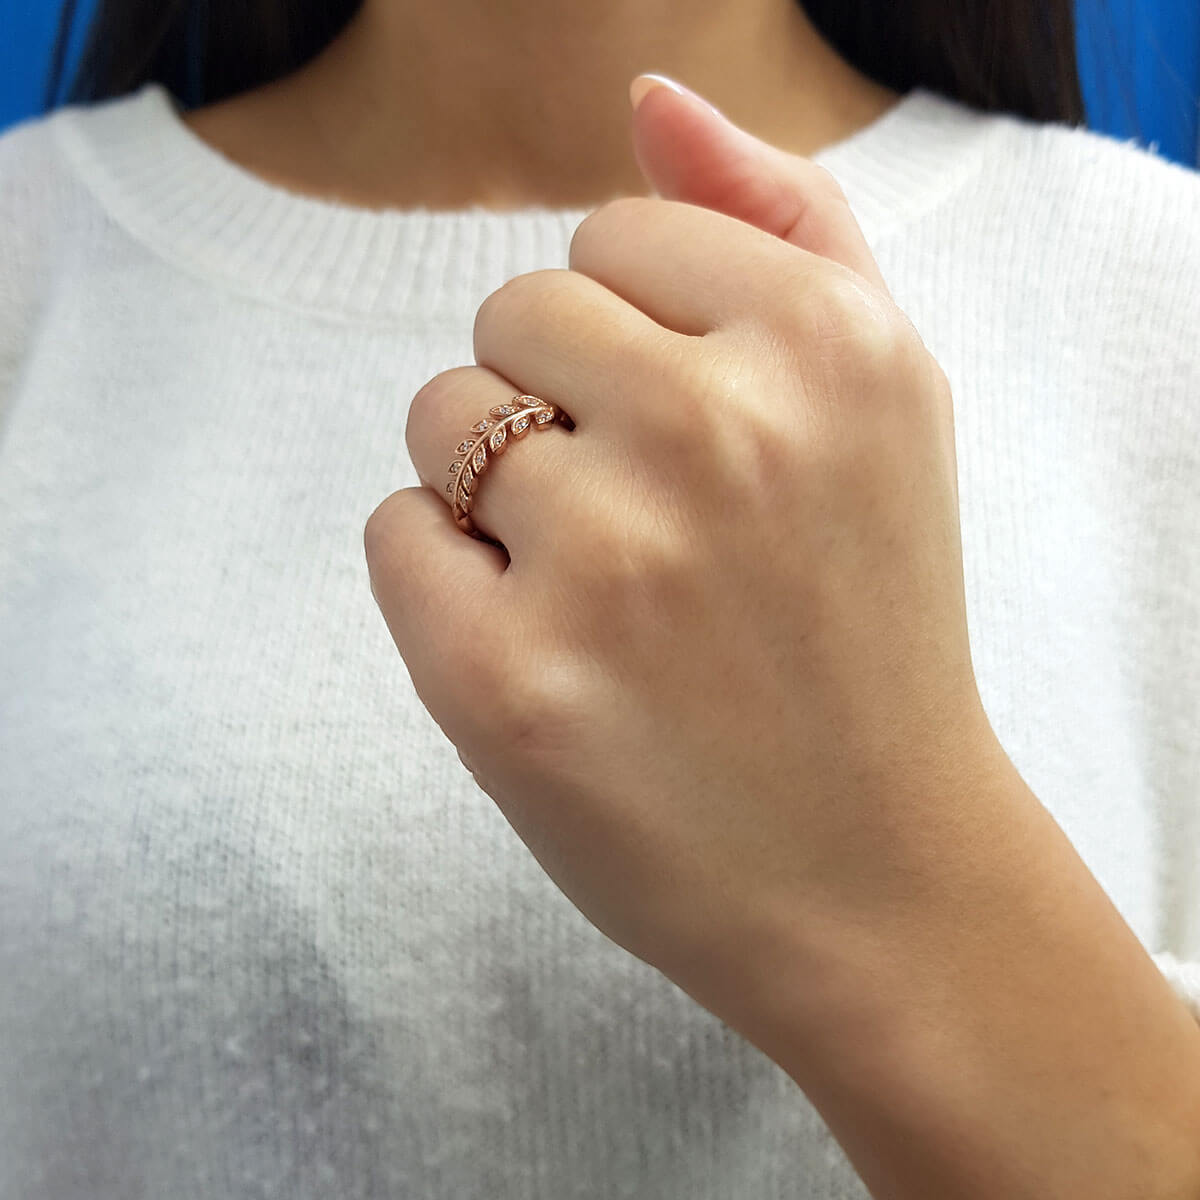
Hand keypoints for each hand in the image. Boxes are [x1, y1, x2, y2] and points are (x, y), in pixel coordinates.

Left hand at [365, 74, 1002, 1044]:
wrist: (874, 871)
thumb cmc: (865, 625)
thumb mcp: (887, 400)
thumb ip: (783, 221)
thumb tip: (649, 100)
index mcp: (831, 344)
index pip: (612, 239)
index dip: (636, 344)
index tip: (693, 440)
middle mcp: (721, 433)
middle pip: (512, 313)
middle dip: (557, 403)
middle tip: (648, 527)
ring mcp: (608, 561)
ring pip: (441, 417)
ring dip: (494, 491)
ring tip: (603, 594)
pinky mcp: (505, 682)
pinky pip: (395, 534)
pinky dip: (445, 582)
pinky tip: (547, 650)